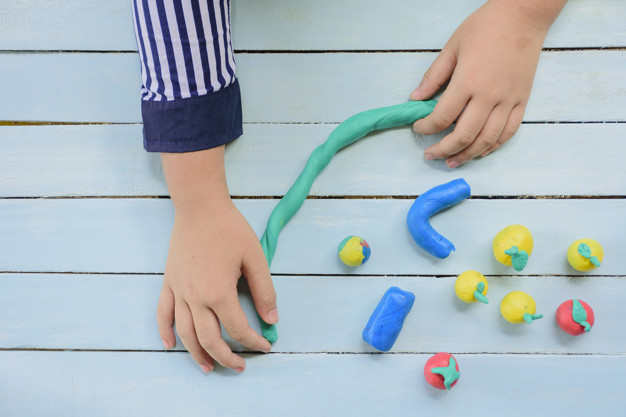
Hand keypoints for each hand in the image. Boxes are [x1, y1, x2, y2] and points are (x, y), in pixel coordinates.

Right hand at [158, 182, 277, 372]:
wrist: (199, 206)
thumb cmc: (229, 228)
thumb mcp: (255, 257)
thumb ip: (264, 290)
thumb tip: (272, 319)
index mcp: (219, 292)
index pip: (237, 328)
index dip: (253, 341)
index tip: (265, 346)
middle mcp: (195, 297)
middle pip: (209, 339)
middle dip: (226, 357)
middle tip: (240, 366)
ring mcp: (179, 291)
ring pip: (185, 333)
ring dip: (197, 354)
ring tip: (209, 367)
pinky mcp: (169, 282)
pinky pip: (162, 313)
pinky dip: (164, 332)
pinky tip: (171, 345)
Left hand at [411, 0, 564, 167]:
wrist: (524, 15)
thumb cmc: (486, 26)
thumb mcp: (452, 47)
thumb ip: (434, 76)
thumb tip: (416, 98)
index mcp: (468, 81)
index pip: (441, 117)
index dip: (426, 128)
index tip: (418, 128)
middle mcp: (489, 96)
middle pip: (463, 136)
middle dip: (443, 150)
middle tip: (430, 154)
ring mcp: (508, 100)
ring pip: (486, 140)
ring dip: (467, 155)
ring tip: (452, 161)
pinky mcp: (522, 100)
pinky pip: (508, 132)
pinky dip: (493, 146)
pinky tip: (479, 152)